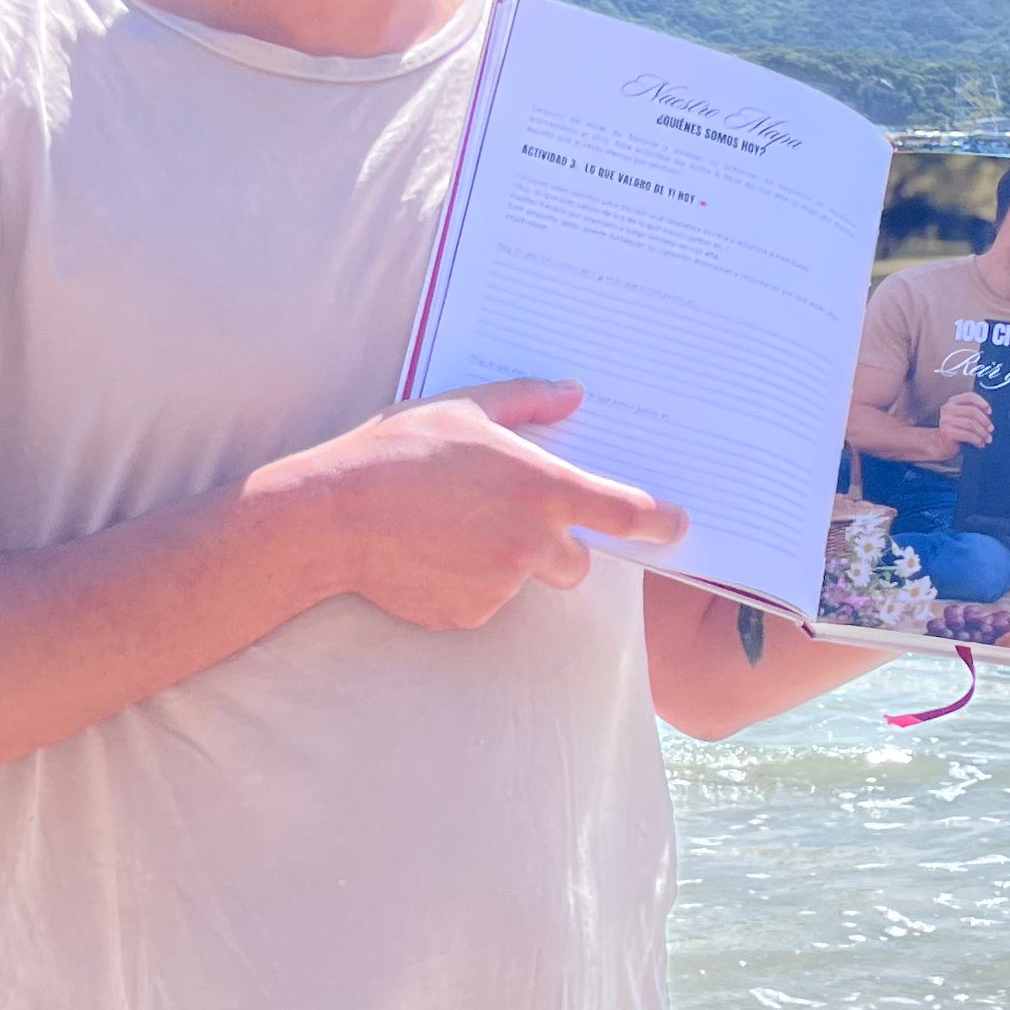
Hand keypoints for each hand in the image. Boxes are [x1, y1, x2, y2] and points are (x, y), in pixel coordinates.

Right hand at [282, 379, 686, 632]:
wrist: (332, 516)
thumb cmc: (396, 452)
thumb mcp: (461, 409)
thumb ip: (527, 403)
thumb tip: (573, 394)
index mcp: (538, 487)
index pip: (623, 513)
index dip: (659, 523)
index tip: (677, 527)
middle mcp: (530, 542)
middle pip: (578, 563)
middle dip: (556, 549)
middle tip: (505, 522)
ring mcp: (502, 584)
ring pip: (527, 583)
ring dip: (507, 566)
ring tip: (451, 534)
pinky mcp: (471, 615)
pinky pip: (487, 606)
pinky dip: (469, 589)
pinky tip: (430, 559)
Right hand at [935, 390, 993, 451]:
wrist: (941, 444)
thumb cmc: (956, 429)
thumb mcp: (963, 416)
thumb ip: (973, 411)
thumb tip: (988, 413)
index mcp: (952, 401)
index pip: (970, 397)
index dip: (982, 403)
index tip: (989, 412)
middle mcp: (947, 409)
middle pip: (972, 411)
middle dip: (985, 421)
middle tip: (991, 429)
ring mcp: (946, 420)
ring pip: (971, 424)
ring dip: (983, 433)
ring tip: (988, 439)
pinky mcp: (947, 432)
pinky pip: (967, 435)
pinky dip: (977, 440)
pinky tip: (980, 444)